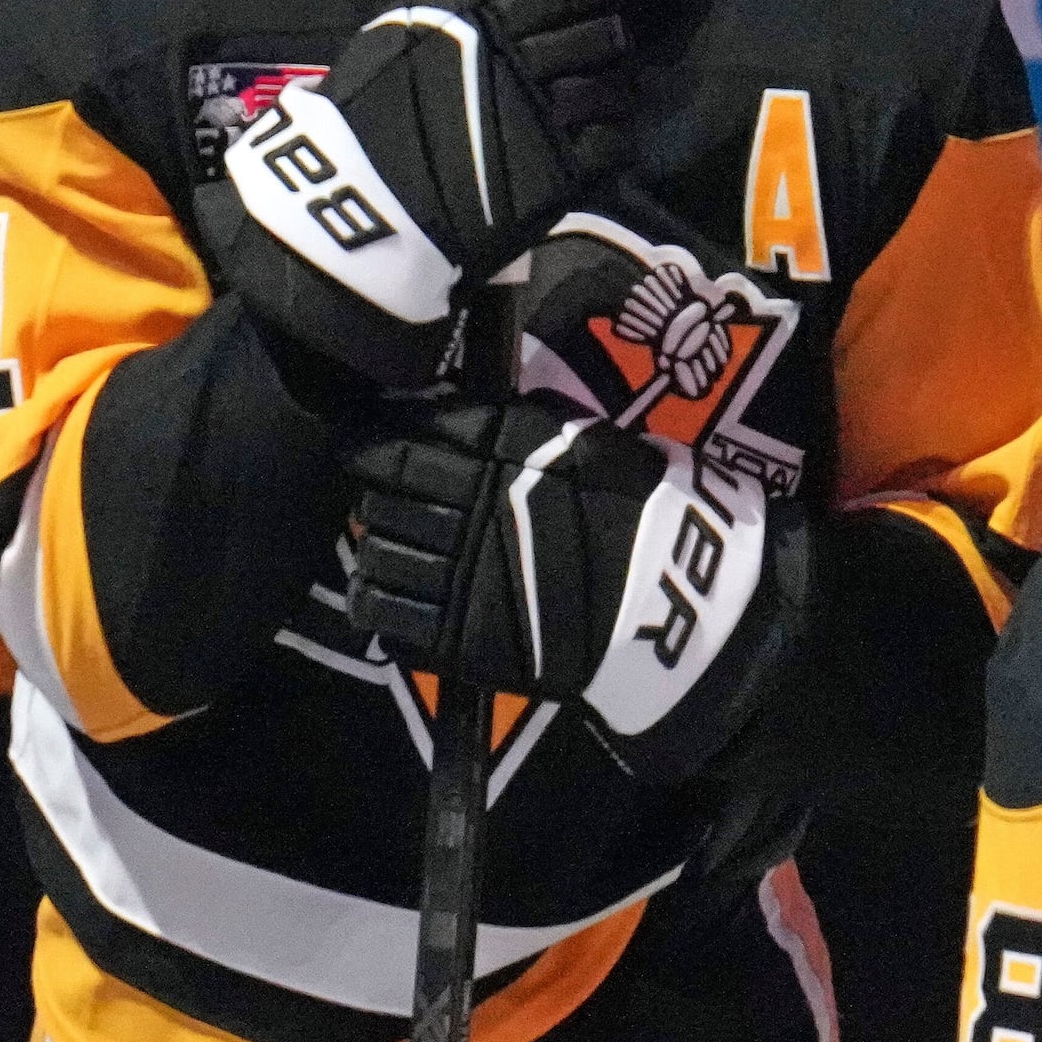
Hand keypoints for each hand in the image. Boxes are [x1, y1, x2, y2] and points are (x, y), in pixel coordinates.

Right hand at [209, 0, 630, 388]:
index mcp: (468, 8)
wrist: (355, 203)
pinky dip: (610, 131)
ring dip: (611, 74)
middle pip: (587, 8)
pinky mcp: (558, 167)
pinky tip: (596, 136)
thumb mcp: (398, 33)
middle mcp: (510, 46)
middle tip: (602, 27)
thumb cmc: (364, 116)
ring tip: (601, 85)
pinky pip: (611, 136)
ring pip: (608, 70)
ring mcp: (538, 106)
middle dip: (602, 12)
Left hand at [342, 397, 783, 781]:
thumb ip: (525, 425)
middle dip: (378, 498)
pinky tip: (382, 596)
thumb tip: (466, 404)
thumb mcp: (592, 445)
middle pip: (383, 497)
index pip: (404, 439)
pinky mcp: (457, 637)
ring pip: (378, 553)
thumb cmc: (644, 515)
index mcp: (498, 456)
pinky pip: (388, 615)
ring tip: (387, 550)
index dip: (375, 442)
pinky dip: (377, 602)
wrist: (674, 607)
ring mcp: (458, 574)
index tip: (366, 448)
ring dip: (377, 548)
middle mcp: (467, 506)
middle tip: (383, 502)